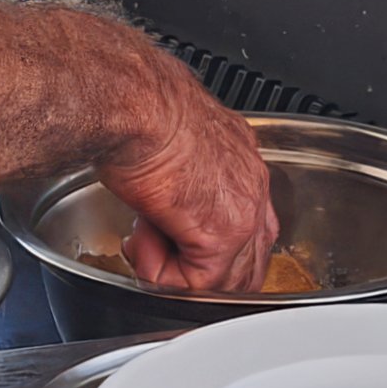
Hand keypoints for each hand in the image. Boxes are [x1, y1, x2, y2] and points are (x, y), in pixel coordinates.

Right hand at [101, 75, 276, 291]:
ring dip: (176, 274)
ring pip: (223, 279)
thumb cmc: (140, 108)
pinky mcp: (222, 235)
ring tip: (142, 242)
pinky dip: (161, 274)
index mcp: (241, 157)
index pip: (248, 224)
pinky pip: (197, 284)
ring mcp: (244, 212)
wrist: (135, 103)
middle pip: (244, 260)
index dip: (206, 245)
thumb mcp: (169, 142)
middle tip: (155, 249)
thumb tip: (159, 201)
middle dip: (196, 270)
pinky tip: (140, 241)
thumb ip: (180, 176)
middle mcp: (251, 183)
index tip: (166, 235)